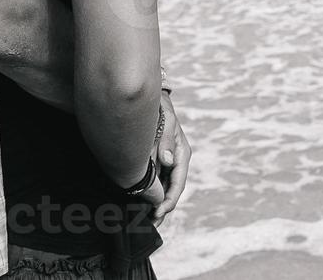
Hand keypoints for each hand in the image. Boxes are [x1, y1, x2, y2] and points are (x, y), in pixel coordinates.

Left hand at [151, 90, 189, 224]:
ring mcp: (166, 162)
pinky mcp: (156, 161)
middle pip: (171, 189)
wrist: (149, 98)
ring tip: (146, 219)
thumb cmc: (159, 107)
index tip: (158, 212)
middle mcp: (175, 160)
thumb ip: (166, 139)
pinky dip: (151, 193)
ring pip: (163, 188)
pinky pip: (155, 181)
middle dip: (163, 208)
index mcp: (181, 153)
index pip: (178, 182)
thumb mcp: (165, 119)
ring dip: (156, 204)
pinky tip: (141, 203)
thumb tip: (166, 160)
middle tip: (151, 223)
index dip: (169, 200)